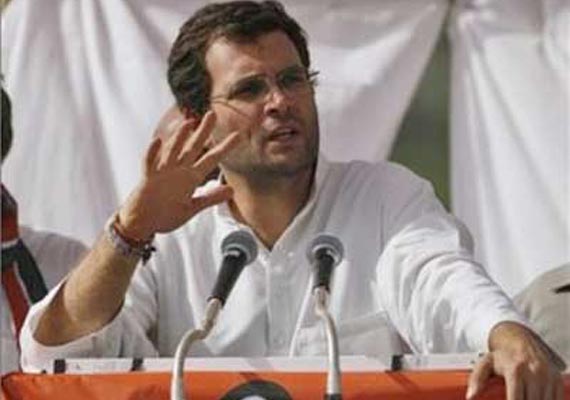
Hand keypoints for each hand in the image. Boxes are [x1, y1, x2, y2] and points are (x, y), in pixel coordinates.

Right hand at [118, 110, 242, 238]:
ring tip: (189, 123)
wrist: (141, 223)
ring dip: (180, 137)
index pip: (211, 159)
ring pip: (173, 151)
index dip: (225, 148)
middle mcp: (178, 171)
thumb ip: (210, 198)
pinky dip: (153, 153)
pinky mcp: (148, 179)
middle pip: (193, 148)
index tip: (238, 135)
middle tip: (213, 114)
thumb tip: (231, 190)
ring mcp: (162, 173)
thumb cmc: (165, 215)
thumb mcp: (191, 208)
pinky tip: (158, 141)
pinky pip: (150, 164)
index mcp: (191, 178)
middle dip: (203, 132)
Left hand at [467, 322, 564, 399]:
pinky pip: (556, 398)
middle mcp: (534, 372)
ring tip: (522, 396)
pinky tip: (535, 397)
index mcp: (516, 370)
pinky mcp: (557, 379)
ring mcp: (548, 376)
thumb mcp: (485, 364)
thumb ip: (476, 379)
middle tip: (515, 397)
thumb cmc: (501, 355)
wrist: (519, 339)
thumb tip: (470, 397)